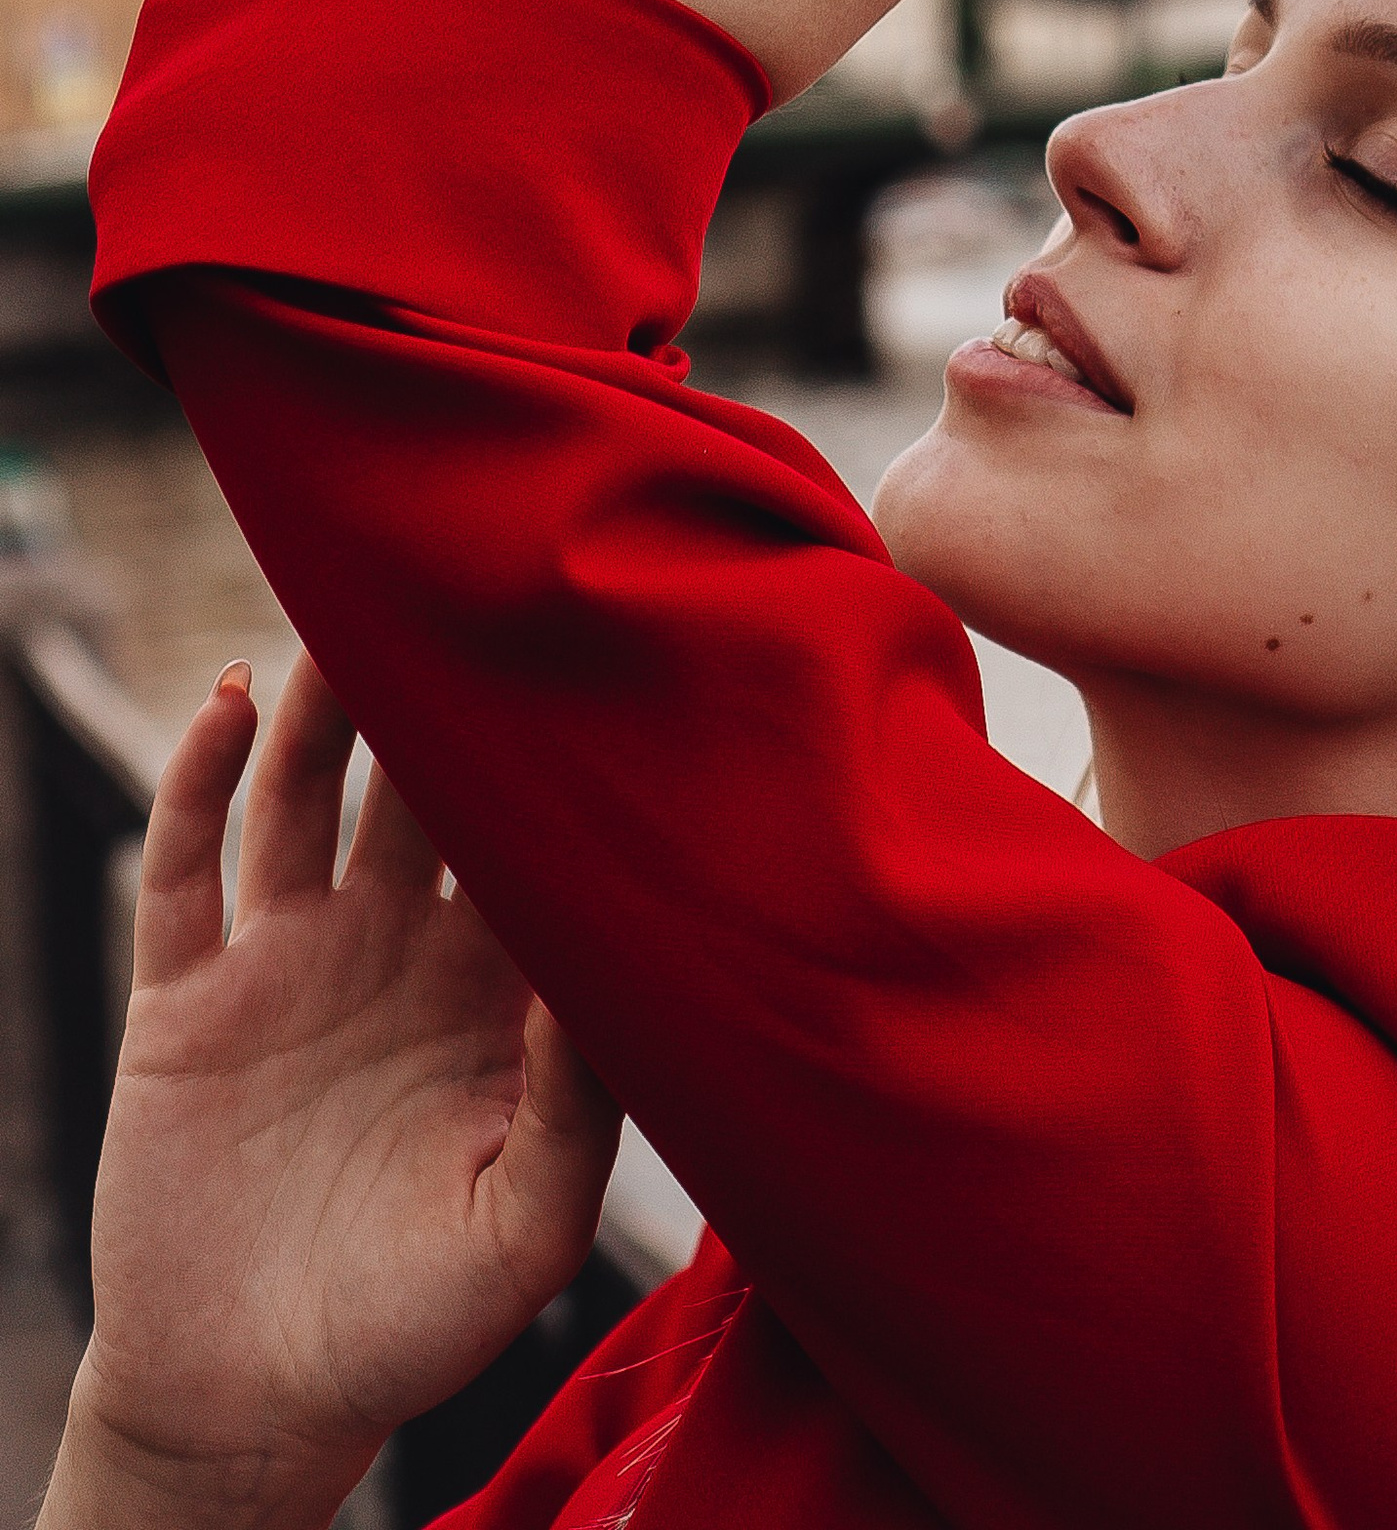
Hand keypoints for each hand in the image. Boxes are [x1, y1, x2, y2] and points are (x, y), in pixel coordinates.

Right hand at [59, 655, 621, 1527]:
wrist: (250, 1408)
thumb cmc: (411, 1329)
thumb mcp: (525, 1228)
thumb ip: (578, 1105)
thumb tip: (612, 968)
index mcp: (489, 987)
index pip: (531, 836)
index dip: (557, 757)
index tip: (598, 660)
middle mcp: (393, 946)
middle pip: (419, 784)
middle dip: (442, 693)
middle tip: (473, 582)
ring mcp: (286, 959)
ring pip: (305, 791)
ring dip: (322, 703)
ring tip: (350, 608)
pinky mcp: (188, 992)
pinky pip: (188, 861)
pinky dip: (202, 775)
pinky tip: (229, 699)